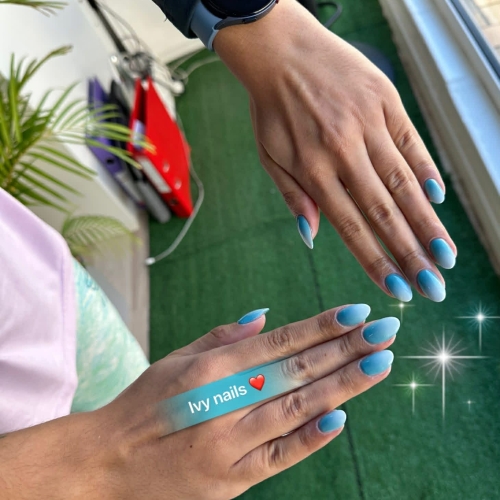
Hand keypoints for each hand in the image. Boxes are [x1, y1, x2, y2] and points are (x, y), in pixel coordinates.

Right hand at [0, 306, 397, 498]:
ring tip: (378, 364)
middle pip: (295, 372)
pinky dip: (309, 439)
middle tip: (385, 330)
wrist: (105, 466)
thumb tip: (265, 315)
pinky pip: (277, 459)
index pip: (276, 343)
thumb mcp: (173, 361)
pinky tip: (340, 419)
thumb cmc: (141, 405)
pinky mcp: (228, 482)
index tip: (356, 312)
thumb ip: (221, 337)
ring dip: (341, 387)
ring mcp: (227, 446)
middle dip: (344, 349)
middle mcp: (221, 404)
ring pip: (294, 411)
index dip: (319, 326)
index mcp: (207, 370)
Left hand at [214, 0, 456, 303]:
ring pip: (402, 182)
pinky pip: (410, 141)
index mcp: (312, 169)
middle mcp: (342, 150)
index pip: (349, 226)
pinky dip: (425, 170)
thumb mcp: (270, 157)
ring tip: (445, 255)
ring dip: (426, 222)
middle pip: (382, 211)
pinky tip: (437, 199)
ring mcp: (367, 124)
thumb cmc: (272, 110)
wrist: (279, 50)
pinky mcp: (385, 100)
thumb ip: (293, 197)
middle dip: (410, 253)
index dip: (375, 261)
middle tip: (433, 287)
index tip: (397, 289)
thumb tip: (312, 237)